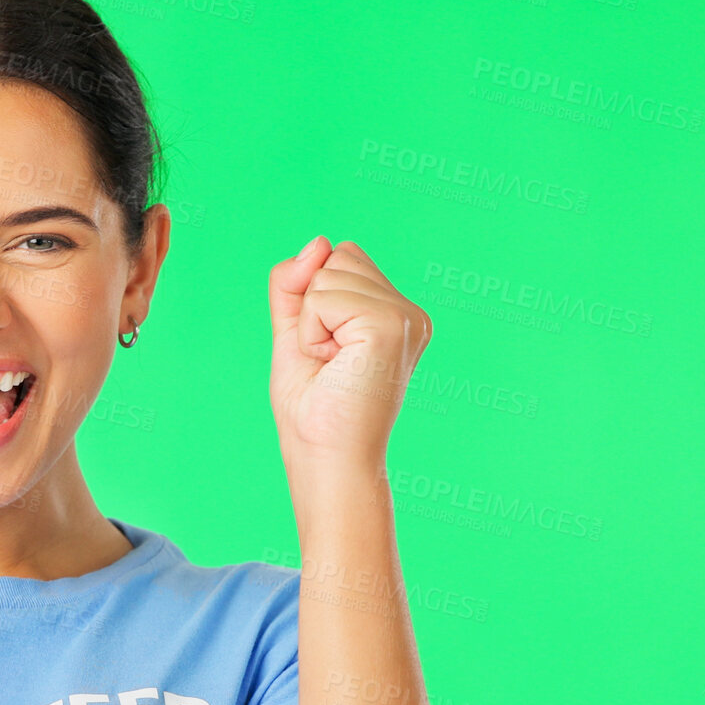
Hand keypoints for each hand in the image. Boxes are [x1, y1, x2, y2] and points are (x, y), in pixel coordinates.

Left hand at [267, 236, 431, 472]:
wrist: (327, 462)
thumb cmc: (314, 410)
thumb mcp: (294, 333)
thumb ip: (296, 285)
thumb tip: (318, 242)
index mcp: (396, 312)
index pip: (340, 256)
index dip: (313, 301)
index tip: (329, 353)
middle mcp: (410, 311)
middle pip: (336, 256)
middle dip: (312, 307)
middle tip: (330, 361)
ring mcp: (406, 316)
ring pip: (326, 273)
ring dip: (310, 324)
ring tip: (333, 366)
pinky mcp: (391, 325)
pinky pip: (321, 298)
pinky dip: (310, 334)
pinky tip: (334, 366)